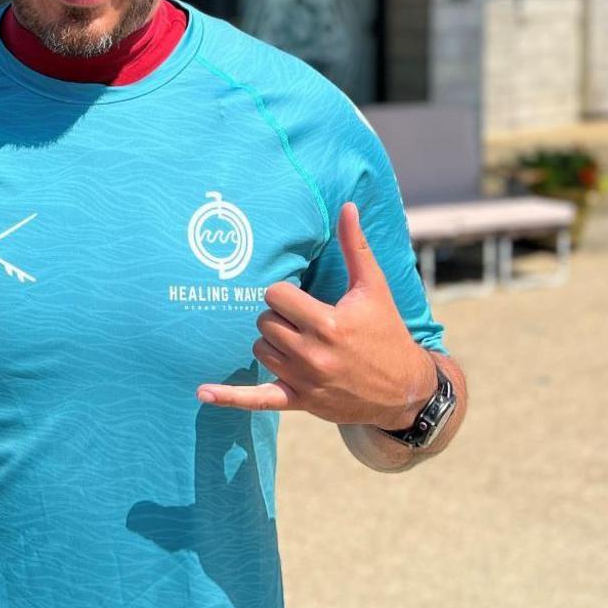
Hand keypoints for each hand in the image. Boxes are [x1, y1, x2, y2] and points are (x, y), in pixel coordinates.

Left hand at [196, 202, 435, 428]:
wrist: (404, 389)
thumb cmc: (386, 332)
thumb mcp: (374, 288)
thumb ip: (354, 246)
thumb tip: (347, 206)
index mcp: (328, 323)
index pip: (275, 295)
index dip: (285, 293)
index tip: (302, 299)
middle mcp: (313, 354)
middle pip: (264, 321)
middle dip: (280, 317)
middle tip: (305, 321)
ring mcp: (305, 380)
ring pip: (259, 349)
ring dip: (272, 342)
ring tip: (300, 342)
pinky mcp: (300, 401)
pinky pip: (257, 399)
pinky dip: (230, 397)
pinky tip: (202, 392)